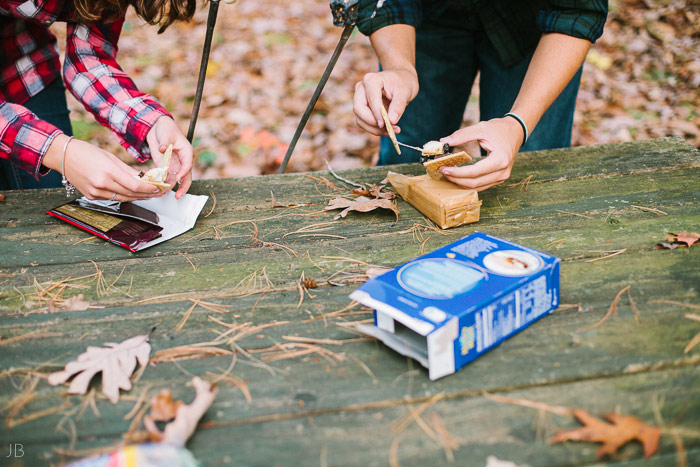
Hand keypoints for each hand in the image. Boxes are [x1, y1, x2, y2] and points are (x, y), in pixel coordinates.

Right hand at [44, 135, 162, 200]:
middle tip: (158, 193)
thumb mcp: (110, 157)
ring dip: (137, 198)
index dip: (149, 189)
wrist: (63, 156)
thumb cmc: (86, 152)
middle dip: (146, 194)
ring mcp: (95, 192)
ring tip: (148, 195)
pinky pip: (112, 199)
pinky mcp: (91, 196)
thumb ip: (127, 170)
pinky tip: (132, 194)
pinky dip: (123, 197)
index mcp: (108, 172)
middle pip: (130, 194)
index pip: (134, 185)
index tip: (158, 188)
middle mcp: (101, 184)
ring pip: (122, 199)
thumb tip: (144, 178)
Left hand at [146, 116, 193, 198]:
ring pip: (176, 179)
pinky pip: (166, 177)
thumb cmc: (166, 129)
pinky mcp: (166, 166)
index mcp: (187, 152)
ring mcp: (174, 165)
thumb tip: (163, 149)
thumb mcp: (166, 134)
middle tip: (178, 196)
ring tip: (165, 193)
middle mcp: (182, 161)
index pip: (187, 165)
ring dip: (172, 187)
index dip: (183, 173)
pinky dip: (163, 183)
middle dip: (183, 187)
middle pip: (186, 177)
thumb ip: (165, 142)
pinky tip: (159, 189)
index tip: (177, 179)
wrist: (158, 129)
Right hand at [353, 68, 417, 135]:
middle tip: (389, 129)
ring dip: (374, 129)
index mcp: (371, 80)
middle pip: (359, 110)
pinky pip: (364, 123)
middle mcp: (361, 88)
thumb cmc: (402, 83)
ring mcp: (359, 99)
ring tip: (392, 131)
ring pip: (360, 119)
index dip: (377, 113)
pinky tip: (388, 130)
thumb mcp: (404, 92)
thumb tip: (391, 121)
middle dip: (373, 123)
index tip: (387, 124)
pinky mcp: (362, 109)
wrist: (401, 80)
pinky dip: (375, 130)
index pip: (370, 99)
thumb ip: (398, 106)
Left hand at [439, 117, 524, 191]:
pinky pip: (480, 185)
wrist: (516, 131)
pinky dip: (467, 182)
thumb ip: (462, 135)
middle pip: (474, 183)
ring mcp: (502, 178)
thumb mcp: (481, 128)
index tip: (443, 168)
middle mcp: (503, 172)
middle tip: (442, 171)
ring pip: (476, 187)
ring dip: (460, 182)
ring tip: (447, 173)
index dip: (457, 173)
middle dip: (456, 179)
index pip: (475, 172)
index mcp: (500, 160)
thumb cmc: (499, 129)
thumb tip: (443, 141)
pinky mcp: (498, 179)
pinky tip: (457, 175)